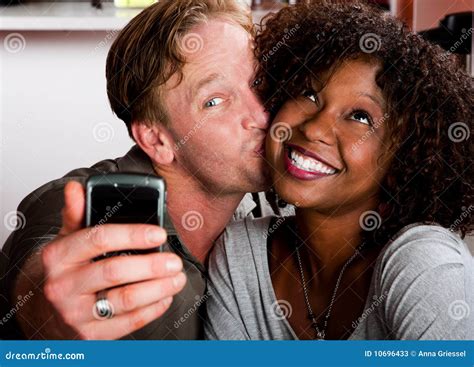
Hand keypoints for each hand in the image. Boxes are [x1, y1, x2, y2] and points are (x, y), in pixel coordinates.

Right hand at [40, 181, 185, 338]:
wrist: (43, 310)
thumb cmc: (65, 270)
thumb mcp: (66, 239)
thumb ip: (76, 214)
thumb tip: (76, 188)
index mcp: (58, 256)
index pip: (98, 239)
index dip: (133, 235)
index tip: (159, 234)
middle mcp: (63, 286)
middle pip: (115, 271)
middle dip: (151, 265)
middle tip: (174, 261)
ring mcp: (76, 314)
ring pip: (125, 300)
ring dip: (158, 288)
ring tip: (178, 278)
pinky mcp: (90, 335)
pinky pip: (128, 322)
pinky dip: (153, 309)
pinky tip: (166, 296)